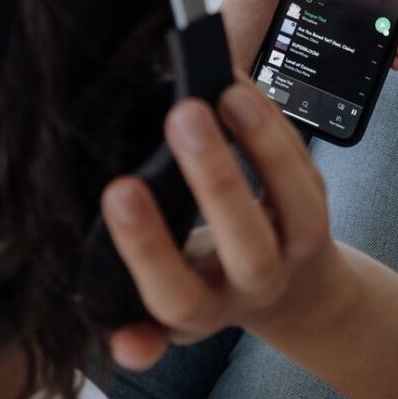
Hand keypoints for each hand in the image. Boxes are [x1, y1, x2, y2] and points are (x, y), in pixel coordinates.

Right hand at [102, 81, 345, 370]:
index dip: (147, 248)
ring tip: (227, 93)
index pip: (175, 294)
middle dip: (217, 181)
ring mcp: (295, 246)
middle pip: (249, 248)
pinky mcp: (318, 205)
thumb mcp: (165, 311)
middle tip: (182, 116)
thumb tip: (79, 300)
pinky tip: (243, 86)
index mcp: (203, 310)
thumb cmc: (211, 285)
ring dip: (263, 143)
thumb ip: (126, 312)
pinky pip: (306, 164)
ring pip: (296, 203)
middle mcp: (254, 283)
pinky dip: (276, 122)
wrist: (299, 295)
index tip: (118, 191)